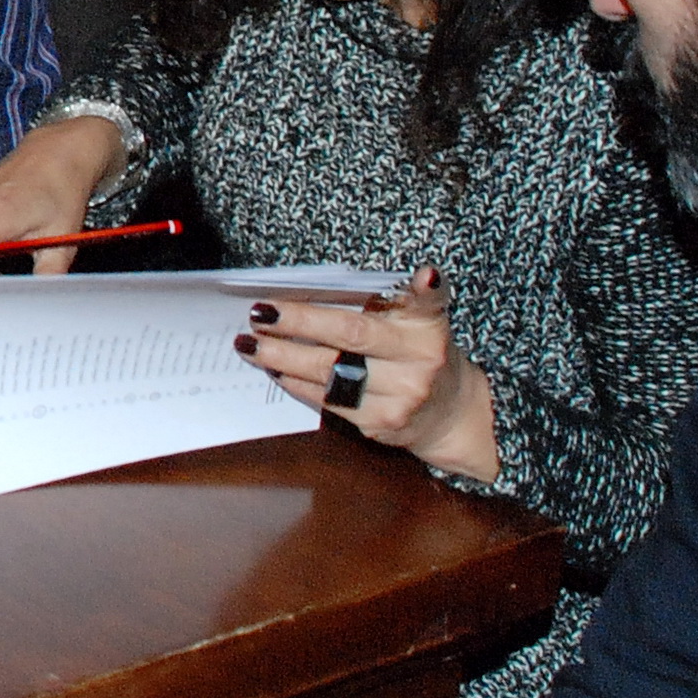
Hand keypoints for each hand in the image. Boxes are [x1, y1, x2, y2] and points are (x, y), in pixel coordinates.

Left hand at [240, 266, 500, 480]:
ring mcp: (402, 395)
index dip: (424, 288)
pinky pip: (328, 400)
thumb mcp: (416, 323)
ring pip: (330, 372)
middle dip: (299, 321)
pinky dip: (296, 382)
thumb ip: (385, 303)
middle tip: (259, 312)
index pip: (427, 300)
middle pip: (352, 334)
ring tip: (250, 343)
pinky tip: (274, 369)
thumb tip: (317, 288)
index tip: (424, 276)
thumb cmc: (417, 355)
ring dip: (282, 356)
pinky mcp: (382, 422)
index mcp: (428, 325)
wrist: (447, 414)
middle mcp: (420, 359)